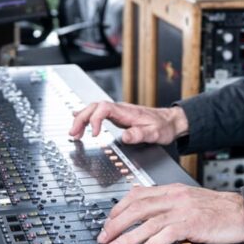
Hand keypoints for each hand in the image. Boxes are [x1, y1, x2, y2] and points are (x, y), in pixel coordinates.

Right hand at [69, 101, 187, 144]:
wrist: (170, 121)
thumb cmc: (163, 126)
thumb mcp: (154, 133)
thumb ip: (140, 135)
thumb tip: (125, 137)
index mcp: (126, 112)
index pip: (104, 108)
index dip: (95, 119)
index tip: (95, 134)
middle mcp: (120, 109)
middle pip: (94, 107)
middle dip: (81, 119)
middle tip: (73, 134)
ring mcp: (118, 111)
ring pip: (94, 108)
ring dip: (81, 118)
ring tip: (74, 133)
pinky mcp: (117, 116)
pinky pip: (98, 112)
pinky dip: (86, 116)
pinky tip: (78, 118)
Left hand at [97, 183, 243, 243]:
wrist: (243, 212)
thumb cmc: (218, 209)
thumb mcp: (188, 198)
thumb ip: (166, 198)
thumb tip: (141, 199)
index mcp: (172, 190)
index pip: (138, 195)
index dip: (119, 208)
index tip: (108, 222)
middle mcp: (175, 197)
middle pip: (138, 208)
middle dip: (116, 224)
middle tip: (104, 238)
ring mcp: (184, 210)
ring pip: (148, 222)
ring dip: (128, 237)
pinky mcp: (193, 223)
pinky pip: (167, 233)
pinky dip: (152, 243)